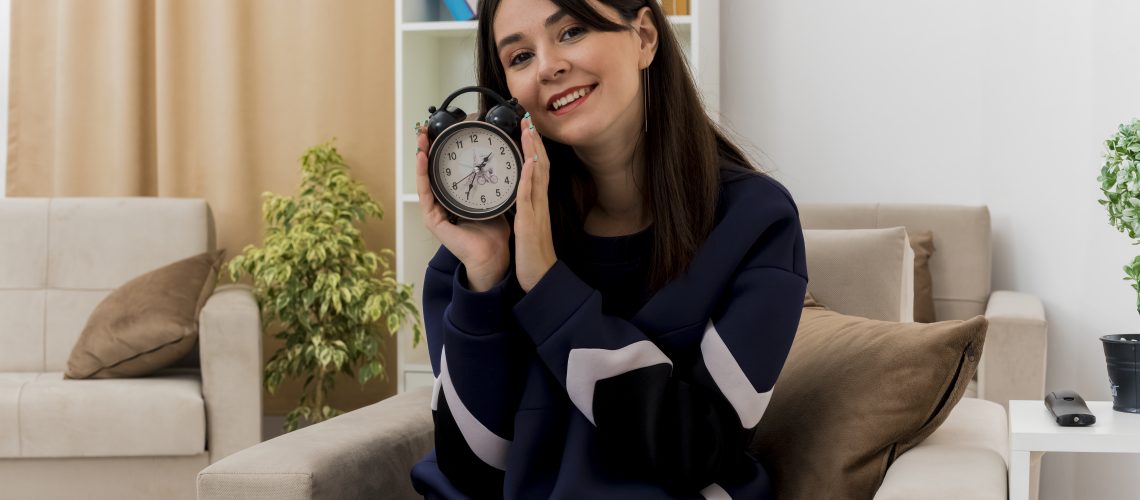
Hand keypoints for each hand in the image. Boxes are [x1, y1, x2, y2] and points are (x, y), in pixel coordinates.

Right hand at [415, 124, 509, 291]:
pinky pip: (425, 194)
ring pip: (424, 180)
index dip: (440, 153)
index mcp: (453, 200)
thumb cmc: (492, 230)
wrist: (492, 254)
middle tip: (425, 130)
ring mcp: (434, 212)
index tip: (440, 133)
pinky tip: (422, 159)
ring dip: (421, 158)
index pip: (444, 172)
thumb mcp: (491, 198)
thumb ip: (489, 182)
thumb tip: (495, 160)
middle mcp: (441, 205)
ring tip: (421, 139)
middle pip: (431, 173)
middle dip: (426, 151)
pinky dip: (422, 175)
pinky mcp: (432, 220)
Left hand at [515, 114, 557, 291]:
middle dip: (534, 142)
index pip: (538, 170)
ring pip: (537, 175)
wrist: (541, 277)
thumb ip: (527, 210)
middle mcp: (540, 203)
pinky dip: (529, 177)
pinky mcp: (530, 221)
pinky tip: (529, 162)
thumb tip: (523, 196)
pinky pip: (529, 195)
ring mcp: (537, 211)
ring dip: (533, 151)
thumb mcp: (529, 226)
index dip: (534, 149)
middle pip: (541, 166)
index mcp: (538, 204)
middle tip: (528, 119)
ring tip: (528, 131)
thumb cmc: (533, 255)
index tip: (528, 130)